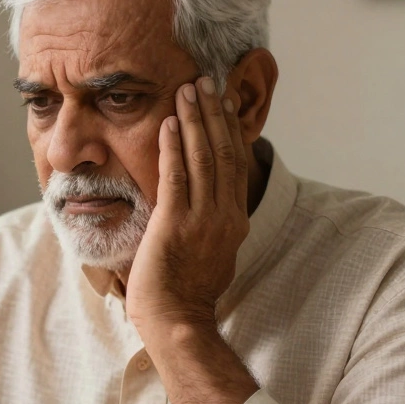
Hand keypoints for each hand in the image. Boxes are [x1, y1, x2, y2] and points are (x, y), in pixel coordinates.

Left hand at [126, 76, 249, 341]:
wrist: (177, 321)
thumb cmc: (187, 295)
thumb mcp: (212, 255)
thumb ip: (214, 227)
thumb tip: (211, 210)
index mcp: (235, 222)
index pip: (235, 165)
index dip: (229, 130)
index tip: (222, 103)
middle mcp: (225, 216)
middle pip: (224, 153)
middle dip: (213, 114)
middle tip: (206, 81)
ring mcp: (203, 219)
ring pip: (203, 158)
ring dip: (195, 120)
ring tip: (188, 90)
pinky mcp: (176, 224)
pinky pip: (176, 176)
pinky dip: (174, 146)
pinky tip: (169, 123)